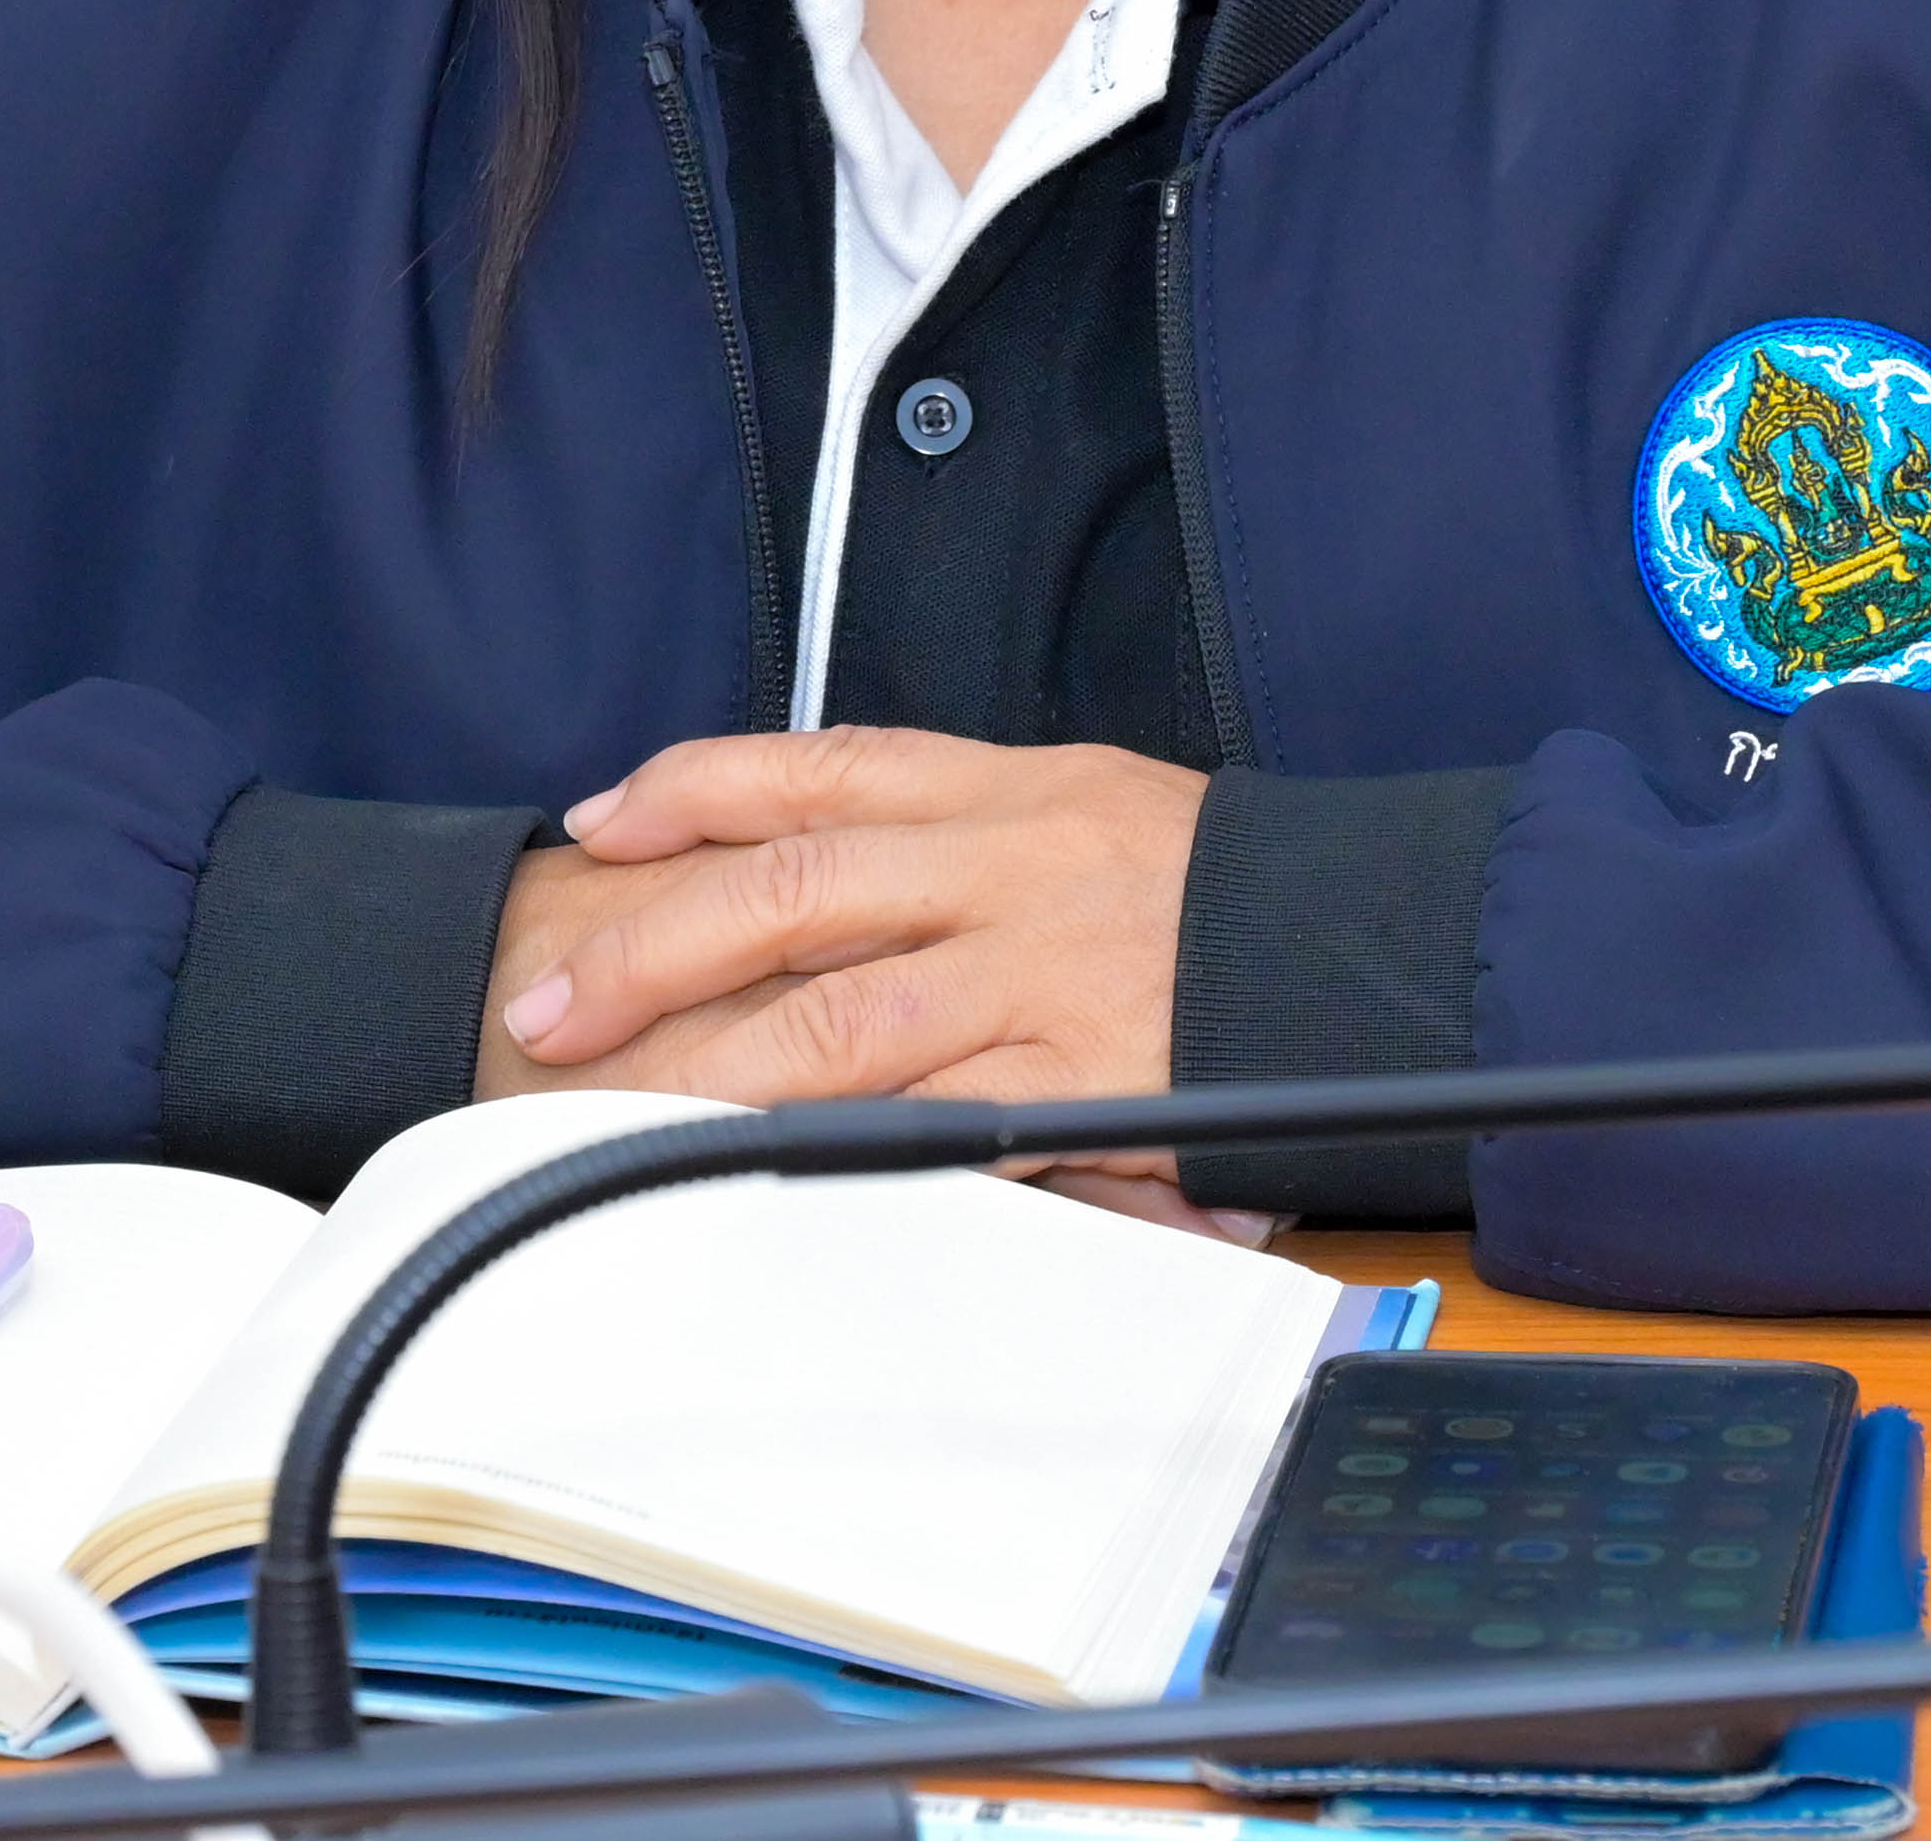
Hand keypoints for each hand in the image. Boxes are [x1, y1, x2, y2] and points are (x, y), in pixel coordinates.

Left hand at [483, 727, 1205, 1117]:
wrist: (1378, 945)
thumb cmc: (1232, 890)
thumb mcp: (1096, 808)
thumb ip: (971, 833)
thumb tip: (834, 866)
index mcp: (1008, 787)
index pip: (817, 766)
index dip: (693, 789)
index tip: (600, 823)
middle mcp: (1007, 866)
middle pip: (792, 887)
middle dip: (653, 944)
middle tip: (552, 1002)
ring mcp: (1038, 974)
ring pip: (838, 1013)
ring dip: (707, 1061)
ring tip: (610, 1097)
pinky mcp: (1079, 1080)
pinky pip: (933, 1119)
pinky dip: (837, 1143)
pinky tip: (760, 1164)